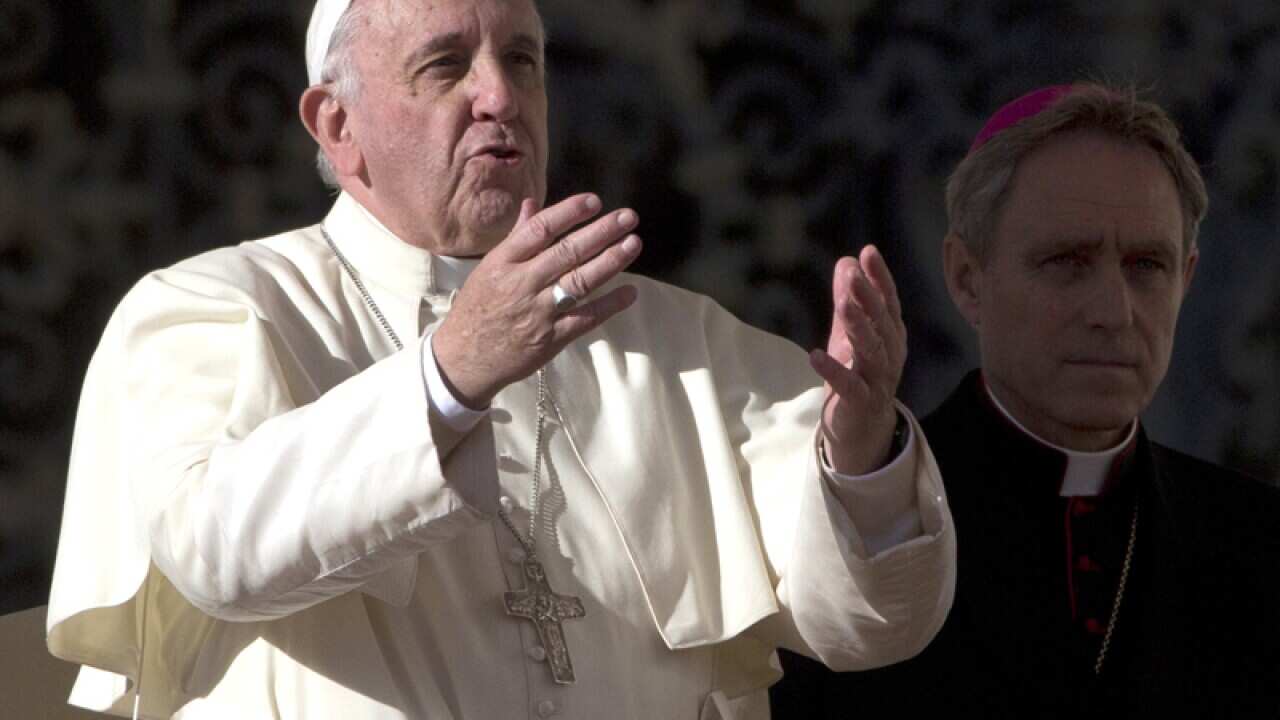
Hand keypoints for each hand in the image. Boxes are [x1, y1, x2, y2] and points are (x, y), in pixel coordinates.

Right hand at [432, 193, 642, 408]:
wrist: (464, 359)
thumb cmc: (477, 308)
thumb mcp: (489, 267)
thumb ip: (517, 236)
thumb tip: (533, 204)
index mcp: (503, 261)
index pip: (540, 229)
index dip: (569, 213)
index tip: (594, 201)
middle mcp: (522, 283)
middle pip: (567, 252)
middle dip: (601, 232)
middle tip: (628, 217)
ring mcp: (538, 312)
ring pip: (580, 282)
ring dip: (610, 261)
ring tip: (633, 244)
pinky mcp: (551, 338)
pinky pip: (586, 319)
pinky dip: (609, 305)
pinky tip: (630, 292)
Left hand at [809, 245, 906, 474]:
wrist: (862, 428)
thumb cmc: (858, 373)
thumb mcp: (851, 334)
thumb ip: (850, 300)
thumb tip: (846, 261)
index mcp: (891, 335)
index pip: (888, 302)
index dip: (880, 278)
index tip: (868, 252)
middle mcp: (891, 354)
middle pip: (882, 322)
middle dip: (868, 297)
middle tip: (854, 274)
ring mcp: (878, 379)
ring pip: (872, 350)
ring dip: (858, 326)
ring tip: (843, 304)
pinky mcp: (861, 402)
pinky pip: (849, 385)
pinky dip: (833, 370)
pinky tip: (815, 355)